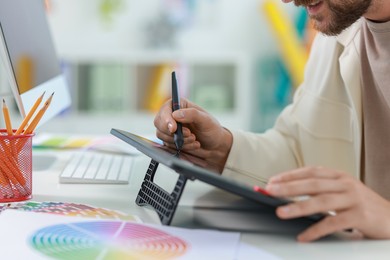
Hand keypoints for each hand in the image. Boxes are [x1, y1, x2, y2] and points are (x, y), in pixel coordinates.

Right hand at [154, 98, 231, 172]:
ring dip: (178, 140)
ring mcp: (169, 129)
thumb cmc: (211, 130)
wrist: (215, 146)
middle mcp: (172, 116)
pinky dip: (180, 146)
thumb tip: (176, 114)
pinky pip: (167, 144)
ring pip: (162, 135)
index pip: (165, 109)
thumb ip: (192, 114)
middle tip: (189, 134)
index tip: (173, 128)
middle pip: (159, 123)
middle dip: (173, 132)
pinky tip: (193, 144)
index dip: (166, 119)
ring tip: (194, 138)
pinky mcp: (170, 141)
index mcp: (179, 105)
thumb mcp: (205, 120)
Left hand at [265, 166, 389, 241]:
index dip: (290, 175)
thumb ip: (322, 190)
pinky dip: (316, 230)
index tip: (273, 180)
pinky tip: (304, 236)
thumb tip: (291, 192)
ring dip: (298, 207)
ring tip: (281, 212)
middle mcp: (346, 184)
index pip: (310, 171)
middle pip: (312, 184)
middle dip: (288, 187)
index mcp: (339, 176)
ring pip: (321, 201)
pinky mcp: (361, 216)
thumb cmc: (363, 205)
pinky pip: (334, 223)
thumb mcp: (343, 191)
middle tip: (270, 191)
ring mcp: (354, 199)